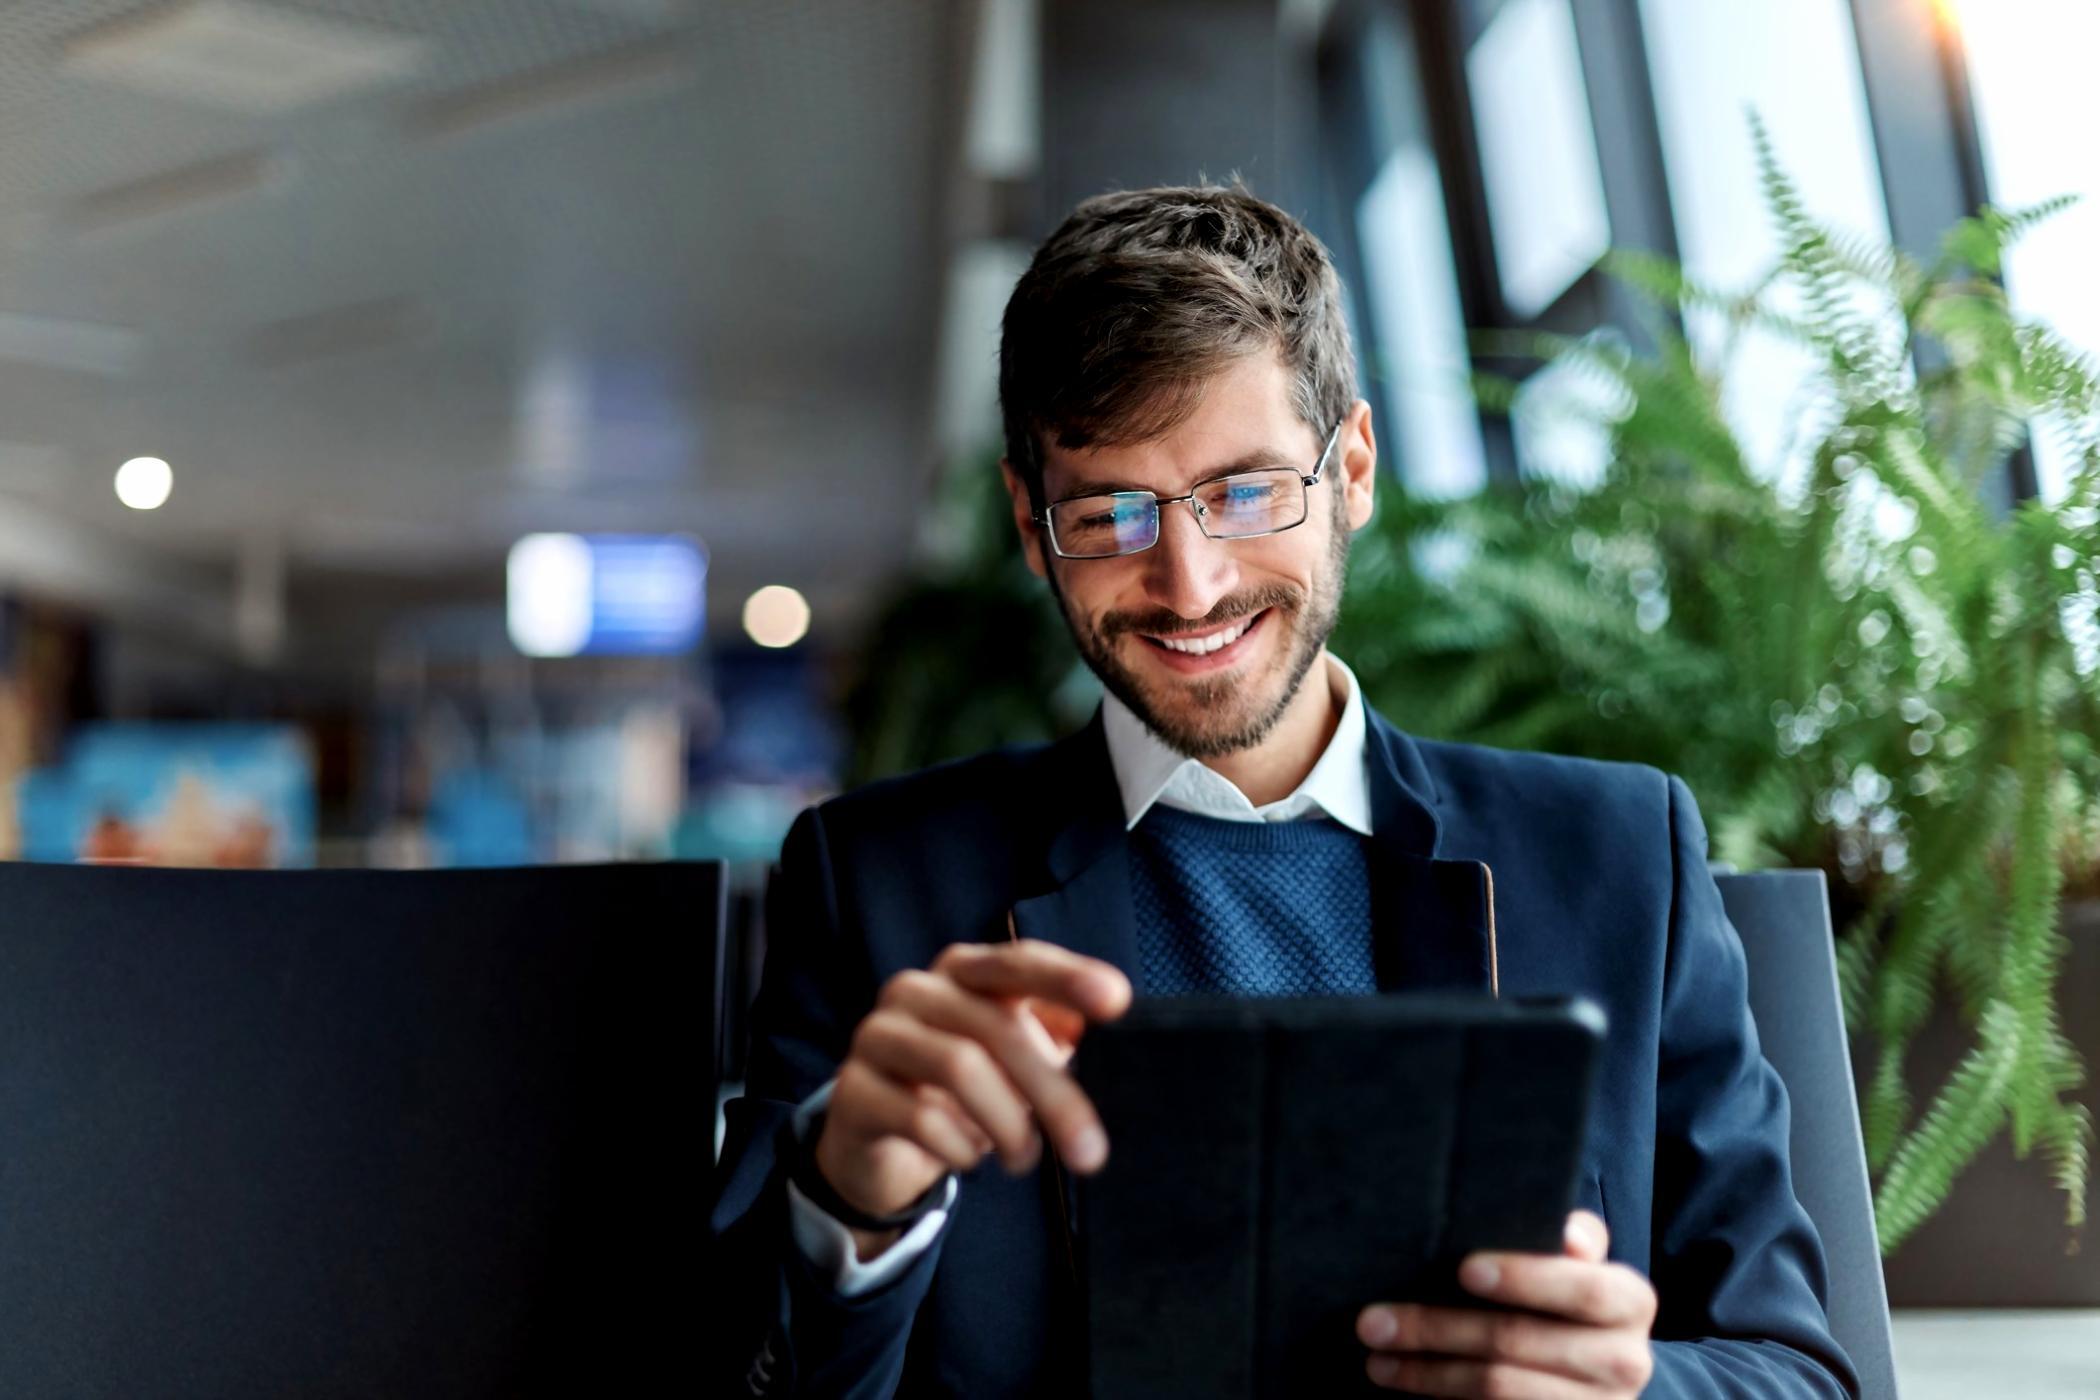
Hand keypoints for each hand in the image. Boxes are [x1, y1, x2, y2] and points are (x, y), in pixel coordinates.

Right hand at [811, 939, 1131, 1257]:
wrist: (879, 1146)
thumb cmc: (961, 1093)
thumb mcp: (1015, 1064)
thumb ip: (1055, 1038)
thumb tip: (1107, 1033)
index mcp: (963, 972)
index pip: (1019, 963)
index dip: (1067, 978)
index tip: (1117, 1001)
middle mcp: (916, 990)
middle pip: (998, 1028)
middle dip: (1053, 1093)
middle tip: (1091, 1152)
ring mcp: (878, 1035)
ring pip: (959, 1067)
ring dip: (1008, 1126)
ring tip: (1025, 1160)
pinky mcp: (852, 1090)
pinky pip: (919, 1117)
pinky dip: (959, 1147)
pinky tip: (970, 1160)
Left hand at [1355, 1210, 1655, 1396]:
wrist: (1594, 1378)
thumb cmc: (1566, 1301)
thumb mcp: (1577, 1266)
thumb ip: (1571, 1240)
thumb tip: (1564, 1233)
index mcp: (1630, 1302)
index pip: (1583, 1288)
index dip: (1525, 1278)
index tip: (1464, 1269)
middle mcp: (1625, 1361)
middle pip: (1519, 1341)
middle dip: (1438, 1327)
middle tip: (1373, 1321)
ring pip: (1498, 1387)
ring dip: (1427, 1372)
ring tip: (1378, 1357)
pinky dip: (1444, 1399)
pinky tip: (1409, 1385)